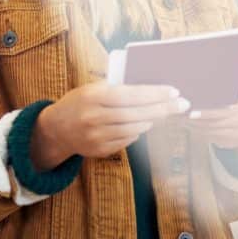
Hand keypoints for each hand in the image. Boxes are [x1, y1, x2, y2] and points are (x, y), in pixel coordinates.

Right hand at [31, 82, 189, 170]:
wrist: (56, 128)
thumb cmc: (79, 102)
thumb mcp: (92, 88)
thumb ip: (116, 89)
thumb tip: (150, 89)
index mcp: (92, 96)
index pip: (130, 95)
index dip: (154, 94)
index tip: (173, 91)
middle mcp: (94, 117)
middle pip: (136, 114)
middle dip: (162, 108)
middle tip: (181, 104)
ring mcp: (96, 136)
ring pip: (135, 128)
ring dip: (153, 120)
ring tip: (165, 113)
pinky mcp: (100, 150)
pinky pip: (127, 140)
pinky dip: (139, 131)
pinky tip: (145, 124)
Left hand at [184, 96, 237, 159]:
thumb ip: (229, 96)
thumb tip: (206, 91)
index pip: (222, 114)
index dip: (205, 114)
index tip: (191, 112)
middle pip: (213, 126)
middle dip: (195, 122)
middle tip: (181, 116)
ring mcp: (236, 138)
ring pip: (210, 134)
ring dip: (194, 128)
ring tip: (182, 120)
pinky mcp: (230, 144)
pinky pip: (211, 139)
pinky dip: (199, 133)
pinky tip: (190, 127)